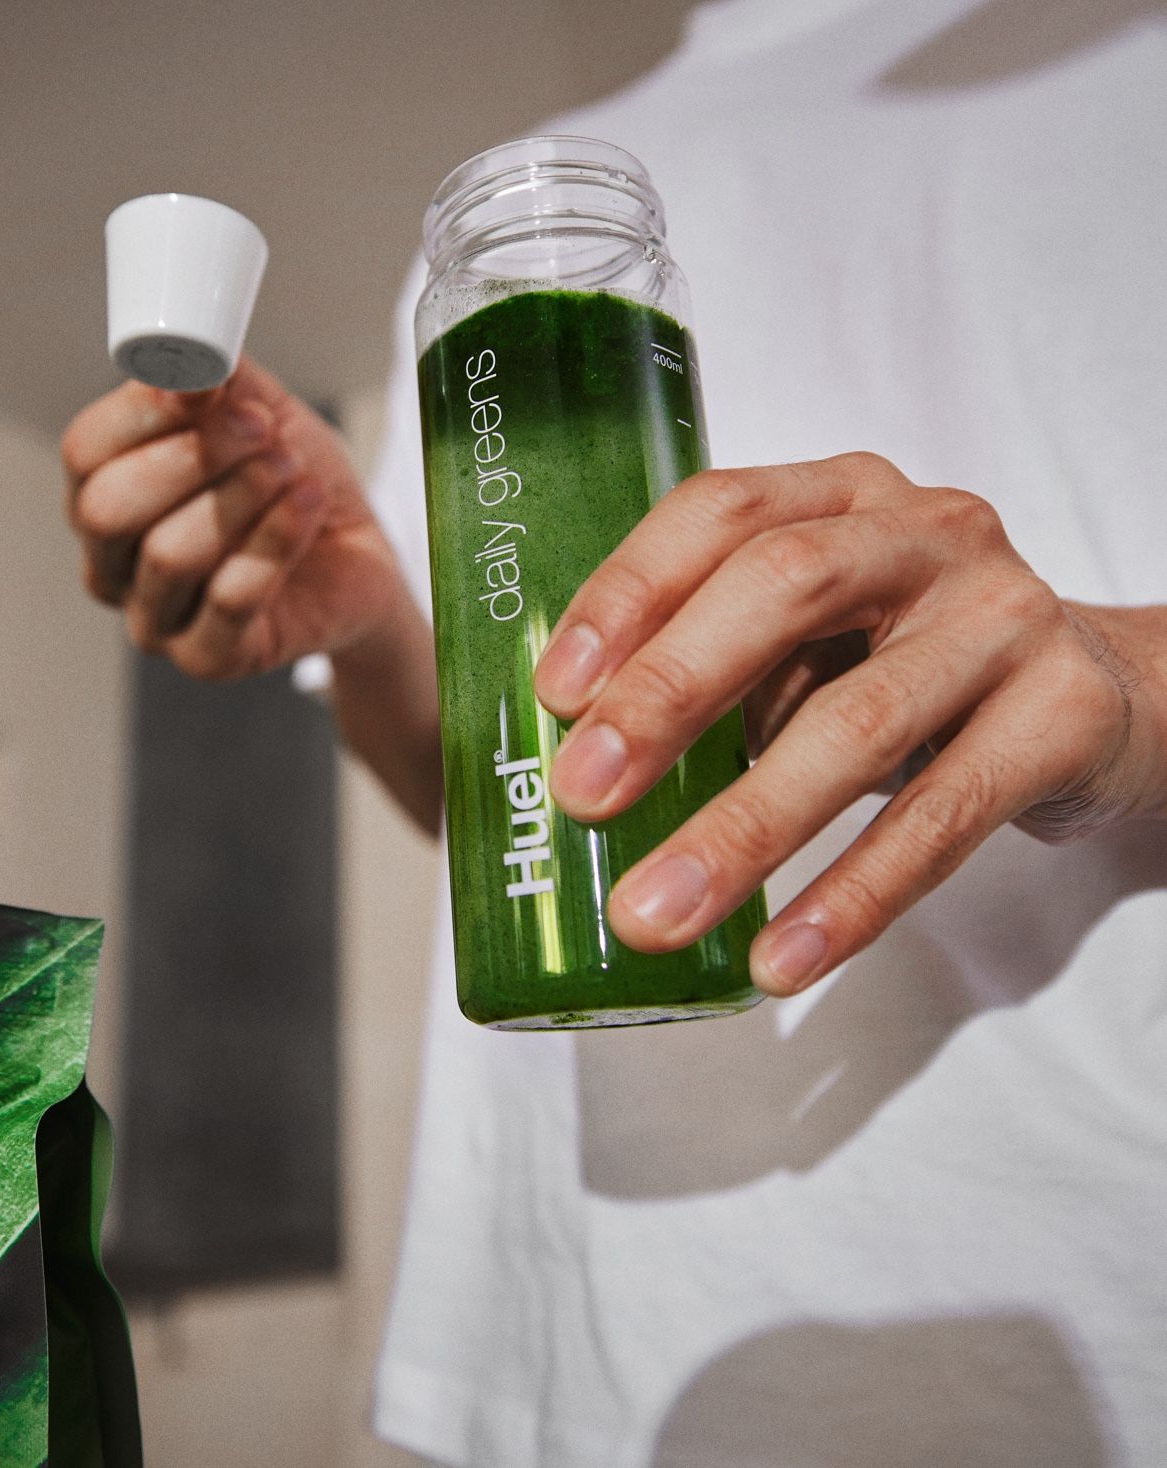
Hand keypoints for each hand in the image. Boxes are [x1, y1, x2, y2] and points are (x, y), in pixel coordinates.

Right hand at [62, 358, 403, 678]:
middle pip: (110, 509)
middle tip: (263, 430)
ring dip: (242, 499)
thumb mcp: (264, 414)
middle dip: (193, 457)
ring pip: (170, 555)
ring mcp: (155, 621)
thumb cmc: (293, 485)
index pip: (85, 453)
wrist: (359, 559)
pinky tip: (307, 507)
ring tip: (294, 470)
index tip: (211, 386)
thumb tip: (195, 351)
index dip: (144, 413)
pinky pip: (229, 599)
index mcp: (104, 497)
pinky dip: (274, 541)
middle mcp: (113, 565)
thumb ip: (224, 382)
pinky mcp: (208, 659)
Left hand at [534, 453, 1166, 995]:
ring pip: (857, 723)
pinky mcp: (1063, 714)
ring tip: (654, 915)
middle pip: (782, 590)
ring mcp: (1003, 617)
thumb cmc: (903, 663)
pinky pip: (942, 817)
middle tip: (581, 795)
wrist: (1095, 697)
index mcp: (838, 497)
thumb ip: (717, 667)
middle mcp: (925, 533)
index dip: (629, 594)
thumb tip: (579, 761)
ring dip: (742, 830)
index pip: (720, 513)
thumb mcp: (809, 638)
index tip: (554, 693)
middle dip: (668, 693)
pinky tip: (781, 958)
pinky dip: (852, 896)